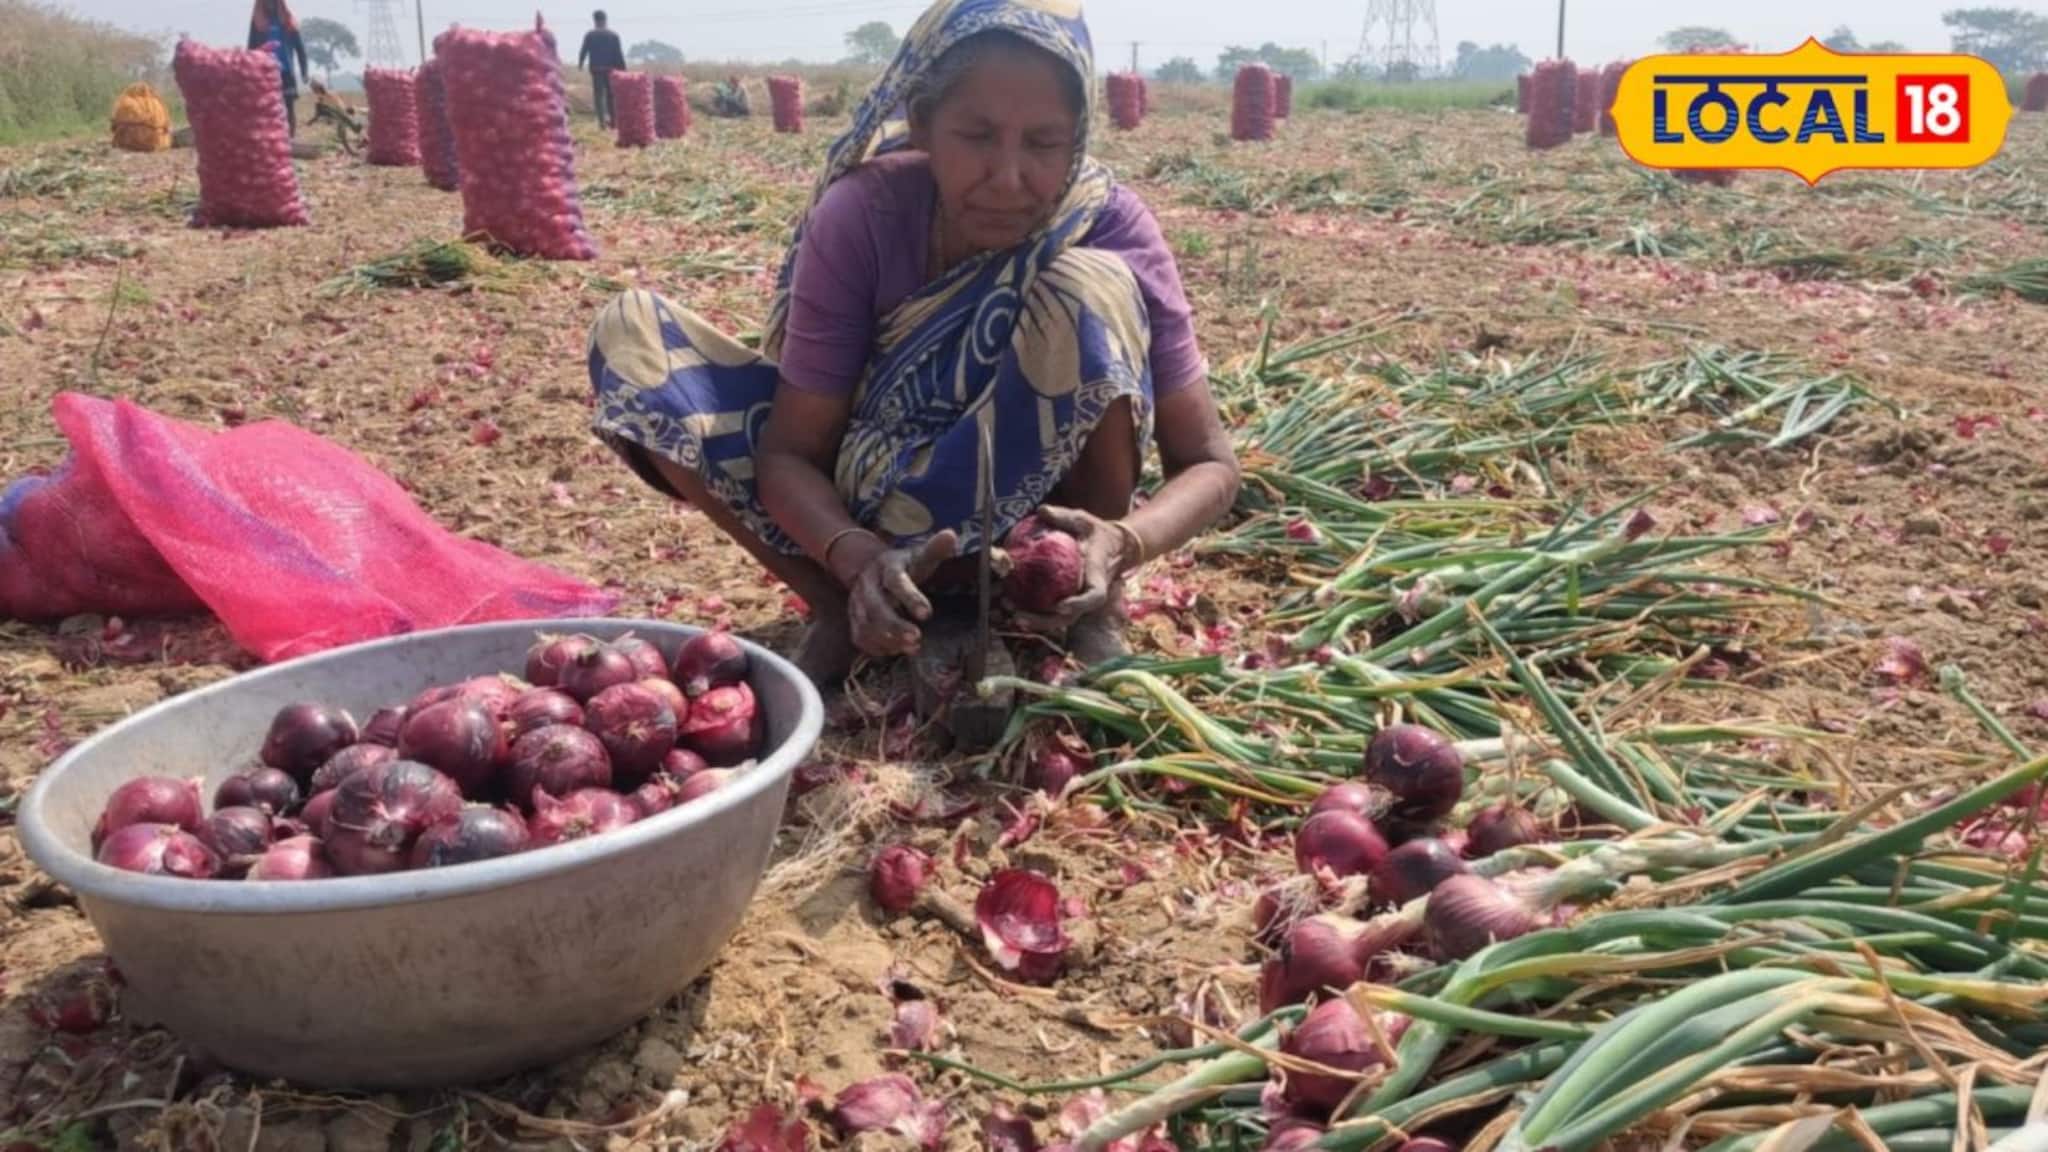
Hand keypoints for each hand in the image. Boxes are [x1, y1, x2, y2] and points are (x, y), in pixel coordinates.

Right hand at [847, 530, 958, 657]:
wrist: (869, 567)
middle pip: (876, 608)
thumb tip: (951, 536)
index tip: (927, 614)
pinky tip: (896, 651)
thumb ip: (935, 549)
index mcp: (886, 566)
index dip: (910, 598)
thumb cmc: (903, 565)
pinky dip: (876, 647)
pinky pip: (860, 637)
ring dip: (887, 640)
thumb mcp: (918, 555)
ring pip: (865, 625)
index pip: (896, 582)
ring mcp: (857, 603)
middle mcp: (868, 585)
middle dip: (896, 626)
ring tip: (912, 648)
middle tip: (917, 639)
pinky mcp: (854, 619)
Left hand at [1012, 505, 1136, 633]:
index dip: (1078, 603)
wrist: (1117, 548)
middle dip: (1046, 621)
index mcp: (1098, 574)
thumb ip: (1065, 517)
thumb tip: (1043, 510)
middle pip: (1071, 616)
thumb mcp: (1085, 521)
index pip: (1094, 595)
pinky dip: (1037, 614)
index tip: (1059, 606)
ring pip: (1061, 620)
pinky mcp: (1073, 602)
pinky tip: (1016, 608)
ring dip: (1037, 621)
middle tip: (1019, 616)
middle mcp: (1091, 593)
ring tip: (1013, 616)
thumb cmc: (1099, 534)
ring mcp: (1082, 601)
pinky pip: (1055, 613)